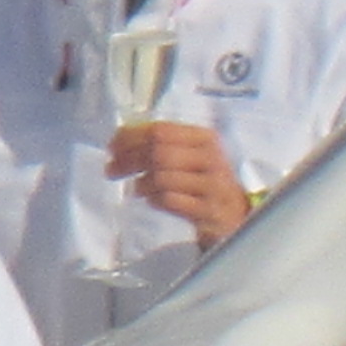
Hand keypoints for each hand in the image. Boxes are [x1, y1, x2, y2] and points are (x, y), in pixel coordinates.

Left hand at [109, 119, 253, 247]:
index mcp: (205, 138)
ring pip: (162, 178)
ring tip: (138, 188)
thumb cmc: (201, 179)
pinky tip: (153, 200)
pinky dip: (155, 200)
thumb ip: (157, 142)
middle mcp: (213, 159)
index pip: (160, 131)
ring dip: (142, 183)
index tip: (111, 148)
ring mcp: (215, 186)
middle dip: (128, 161)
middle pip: (158, 153)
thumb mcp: (186, 154)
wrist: (234, 214)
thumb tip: (117, 139)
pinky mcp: (211, 211)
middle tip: (111, 170)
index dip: (130, 137)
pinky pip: (171, 201)